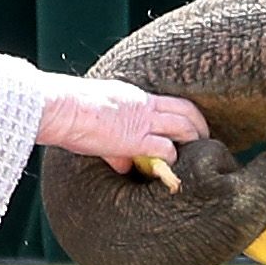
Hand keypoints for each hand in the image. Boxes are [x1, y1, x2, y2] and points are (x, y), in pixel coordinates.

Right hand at [39, 76, 211, 173]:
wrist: (60, 108)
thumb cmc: (70, 112)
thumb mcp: (98, 122)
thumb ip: (116, 144)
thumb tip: (124, 165)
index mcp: (135, 97)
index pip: (170, 102)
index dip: (185, 115)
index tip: (191, 128)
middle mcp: (144, 105)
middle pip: (186, 110)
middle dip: (200, 126)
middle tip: (205, 140)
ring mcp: (142, 121)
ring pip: (184, 127)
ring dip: (195, 141)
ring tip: (200, 154)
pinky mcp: (135, 138)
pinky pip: (165, 149)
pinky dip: (174, 159)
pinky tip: (175, 168)